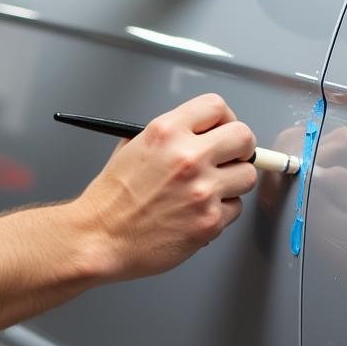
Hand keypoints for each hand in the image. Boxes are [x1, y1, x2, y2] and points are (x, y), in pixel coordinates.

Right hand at [73, 93, 257, 280]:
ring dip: (232, 184)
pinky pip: (235, 209)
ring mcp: (202, 190)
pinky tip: (196, 213)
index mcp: (166, 132)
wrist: (99, 238)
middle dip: (240, 149)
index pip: (217, 107)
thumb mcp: (132, 147)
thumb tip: (202, 133)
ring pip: (246, 176)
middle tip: (229, 159)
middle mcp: (188, 157)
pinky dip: (220, 213)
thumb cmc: (111, 200)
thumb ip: (169, 136)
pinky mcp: (210, 221)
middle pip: (244, 138)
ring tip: (206, 191)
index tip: (223, 130)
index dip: (225, 119)